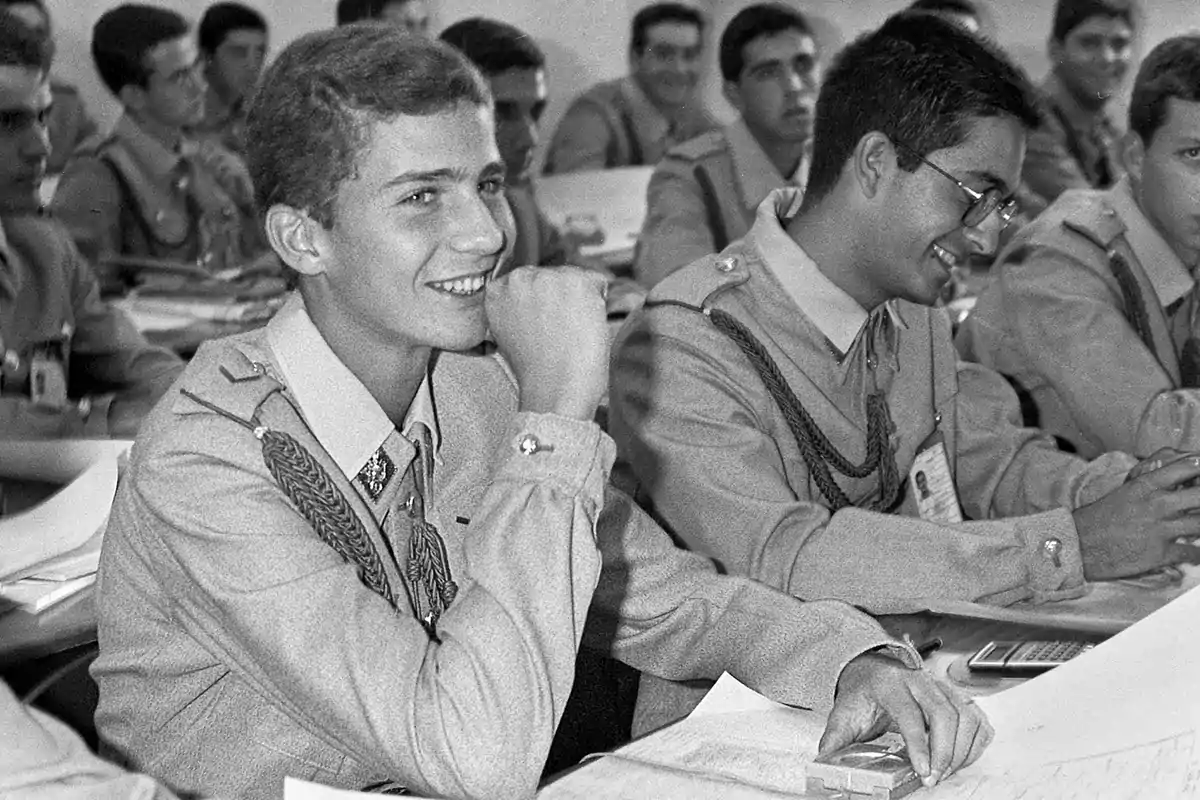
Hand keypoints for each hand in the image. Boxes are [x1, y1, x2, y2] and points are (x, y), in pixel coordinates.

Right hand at [485, 265, 608, 419]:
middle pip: (552, 275)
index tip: (545, 324)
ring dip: (580, 300)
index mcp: (496, 292)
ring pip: (575, 277)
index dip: (543, 303)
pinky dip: (599, 303)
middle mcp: (518, 278)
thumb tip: (539, 298)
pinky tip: (584, 328)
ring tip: (570, 333)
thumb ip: (517, 308)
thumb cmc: (537, 373)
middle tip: (559, 332)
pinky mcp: (576, 282)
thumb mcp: (509, 334)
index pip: (529, 281)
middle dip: (561, 298)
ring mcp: (547, 278)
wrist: (555, 390)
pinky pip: (598, 283)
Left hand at [820, 653, 991, 786]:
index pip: (910, 713)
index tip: (923, 770)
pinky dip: (973, 742)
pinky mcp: (954, 695)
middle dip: (944, 752)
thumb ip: (834, 737)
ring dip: (960, 750)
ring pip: (964, 715)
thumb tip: (825, 760)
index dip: (919, 744)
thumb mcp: (843, 711)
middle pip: (944, 714)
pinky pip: (975, 718)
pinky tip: (960, 758)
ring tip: (944, 771)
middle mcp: (918, 680)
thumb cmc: (861, 690)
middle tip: (934, 777)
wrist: (870, 667)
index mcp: (889, 683)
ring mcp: (939, 686)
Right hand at [1074, 454, 1199, 580]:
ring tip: (1199, 529)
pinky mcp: (1160, 554)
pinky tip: (1196, 554)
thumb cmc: (1097, 519)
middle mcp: (1156, 504)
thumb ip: (1151, 485)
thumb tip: (1175, 483)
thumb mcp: (1124, 492)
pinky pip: (1191, 553)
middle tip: (1199, 504)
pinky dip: (1197, 554)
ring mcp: (1160, 529)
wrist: (1078, 544)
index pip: (1187, 467)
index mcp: (1145, 485)